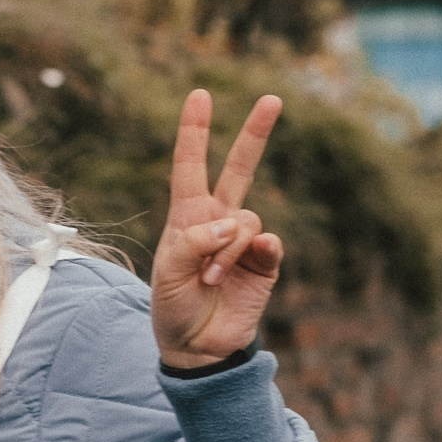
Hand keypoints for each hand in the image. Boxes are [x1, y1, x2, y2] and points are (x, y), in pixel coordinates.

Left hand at [151, 90, 283, 367]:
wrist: (196, 346)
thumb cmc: (173, 305)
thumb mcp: (169, 272)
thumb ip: (195, 241)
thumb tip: (233, 222)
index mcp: (187, 215)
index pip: (191, 165)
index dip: (195, 131)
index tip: (200, 95)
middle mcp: (219, 220)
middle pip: (239, 167)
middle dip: (255, 133)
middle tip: (272, 98)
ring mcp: (244, 241)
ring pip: (247, 220)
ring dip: (227, 249)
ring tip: (210, 278)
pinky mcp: (265, 263)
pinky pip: (268, 243)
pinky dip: (253, 253)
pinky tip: (246, 269)